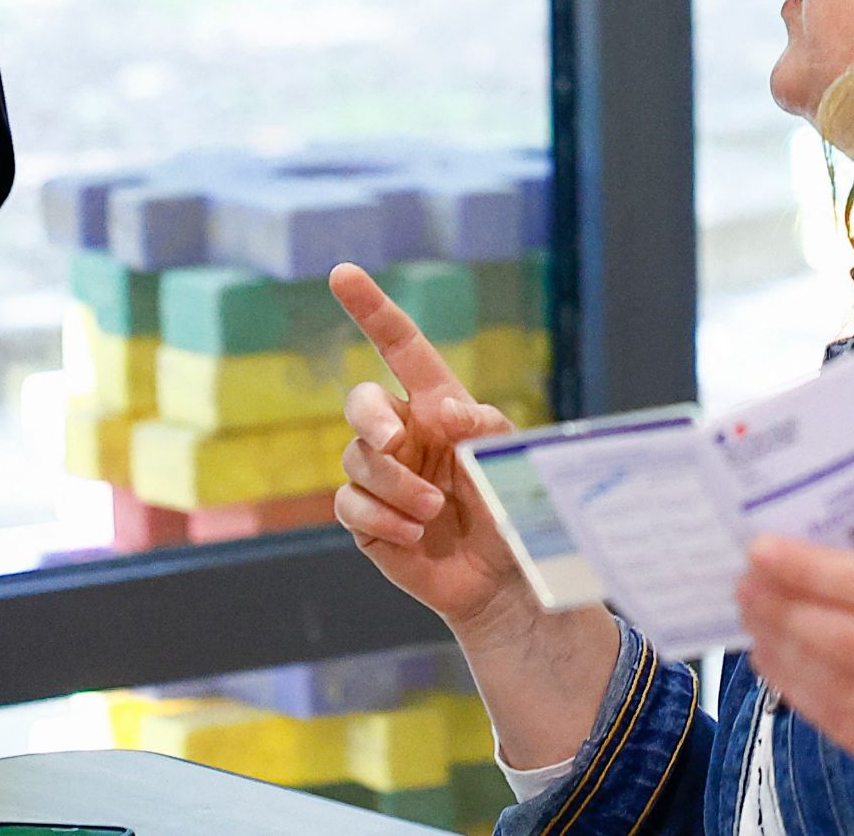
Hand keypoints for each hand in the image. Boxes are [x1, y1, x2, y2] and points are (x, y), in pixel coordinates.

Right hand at [328, 263, 535, 637]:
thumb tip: (441, 411)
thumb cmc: (511, 508)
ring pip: (358, 459)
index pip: (400, 347)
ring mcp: (381, 476)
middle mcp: (403, 434)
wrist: (503, 579)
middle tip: (396, 440)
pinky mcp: (366, 519)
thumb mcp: (509, 459)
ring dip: (394, 484)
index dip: (372, 309)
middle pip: (361, 401)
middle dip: (371, 415)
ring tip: (431, 510)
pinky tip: (414, 533)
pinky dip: (382, 518)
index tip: (342, 273)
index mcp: (436, 405)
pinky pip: (351, 505)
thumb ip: (482, 427)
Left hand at [735, 535, 853, 791]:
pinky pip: (843, 726)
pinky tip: (773, 662)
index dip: (814, 571)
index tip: (762, 551)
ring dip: (785, 653)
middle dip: (789, 612)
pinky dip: (799, 691)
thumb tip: (794, 560)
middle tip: (746, 588)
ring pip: (845, 688)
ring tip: (754, 622)